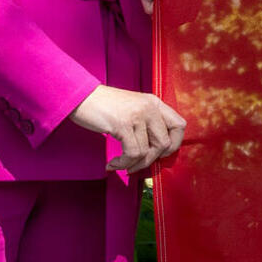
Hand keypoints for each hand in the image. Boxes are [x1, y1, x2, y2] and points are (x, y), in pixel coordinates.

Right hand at [70, 84, 186, 172]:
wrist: (80, 97)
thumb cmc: (104, 107)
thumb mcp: (133, 109)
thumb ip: (147, 123)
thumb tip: (158, 152)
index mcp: (155, 102)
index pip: (180, 125)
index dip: (174, 144)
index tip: (159, 153)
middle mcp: (150, 107)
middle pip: (166, 143)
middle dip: (152, 159)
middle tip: (136, 163)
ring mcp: (137, 115)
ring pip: (147, 152)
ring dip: (134, 164)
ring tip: (121, 164)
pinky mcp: (123, 124)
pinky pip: (132, 153)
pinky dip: (123, 163)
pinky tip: (112, 164)